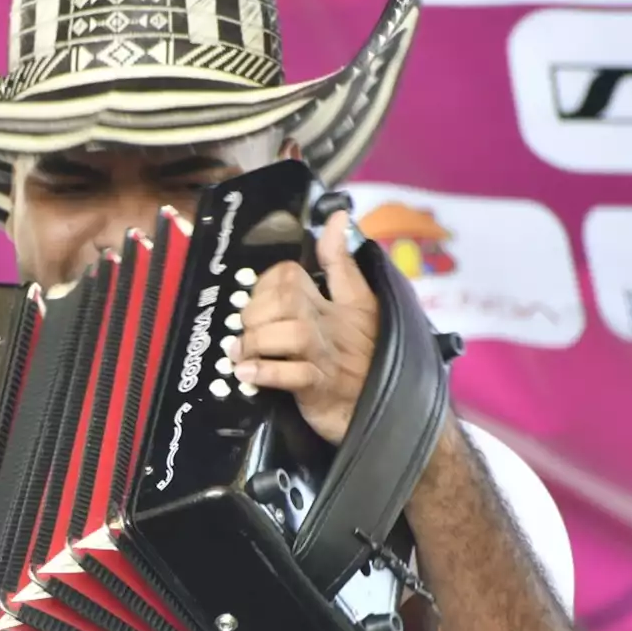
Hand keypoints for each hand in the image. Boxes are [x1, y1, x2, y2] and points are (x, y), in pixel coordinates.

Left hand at [227, 211, 378, 443]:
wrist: (389, 413)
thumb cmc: (367, 358)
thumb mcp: (360, 305)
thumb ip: (342, 263)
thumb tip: (337, 217)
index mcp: (339, 303)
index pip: (295, 274)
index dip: (265, 282)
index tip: (257, 299)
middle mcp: (331, 325)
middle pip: (289, 298)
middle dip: (256, 311)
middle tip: (245, 331)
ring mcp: (327, 358)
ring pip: (291, 333)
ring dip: (256, 342)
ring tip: (242, 354)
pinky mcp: (321, 390)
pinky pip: (293, 376)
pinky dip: (265, 372)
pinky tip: (247, 373)